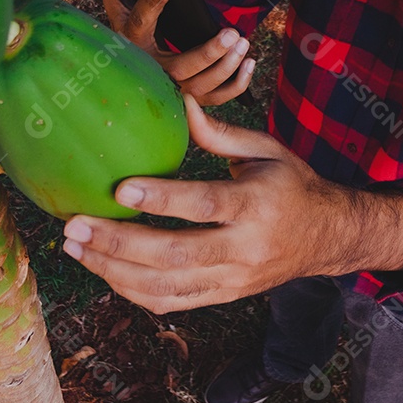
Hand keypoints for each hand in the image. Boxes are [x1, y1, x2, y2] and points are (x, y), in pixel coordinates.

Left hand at [60, 94, 362, 313]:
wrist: (328, 237)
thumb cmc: (292, 184)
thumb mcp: (266, 150)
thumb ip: (219, 132)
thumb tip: (177, 101)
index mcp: (257, 205)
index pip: (204, 205)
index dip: (161, 199)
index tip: (120, 188)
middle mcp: (245, 249)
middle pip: (174, 254)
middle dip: (118, 243)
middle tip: (74, 225)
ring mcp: (233, 280)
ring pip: (165, 287)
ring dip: (113, 270)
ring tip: (75, 248)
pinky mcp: (223, 297)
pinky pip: (171, 302)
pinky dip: (132, 290)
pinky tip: (104, 269)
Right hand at [99, 0, 254, 106]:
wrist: (133, 67)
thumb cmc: (131, 26)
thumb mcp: (119, 4)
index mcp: (132, 41)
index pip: (139, 23)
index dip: (150, 5)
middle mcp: (152, 70)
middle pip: (180, 68)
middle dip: (208, 53)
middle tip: (231, 33)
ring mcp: (173, 88)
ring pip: (202, 87)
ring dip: (226, 67)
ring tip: (242, 42)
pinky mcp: (192, 97)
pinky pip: (218, 98)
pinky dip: (237, 84)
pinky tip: (250, 61)